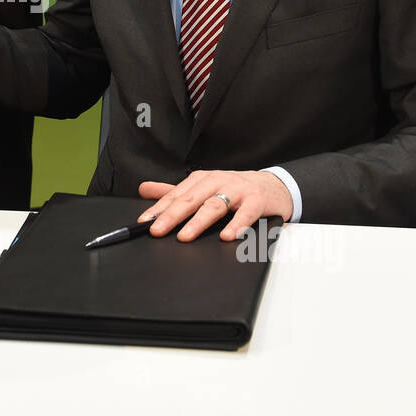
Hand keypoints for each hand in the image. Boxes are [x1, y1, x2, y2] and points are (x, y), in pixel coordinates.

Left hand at [138, 170, 293, 241]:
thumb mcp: (202, 187)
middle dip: (172, 215)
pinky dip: (237, 224)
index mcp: (202, 179)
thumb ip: (174, 191)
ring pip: (215, 205)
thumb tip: (143, 189)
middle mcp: (218, 180)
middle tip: (157, 230)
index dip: (159, 208)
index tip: (144, 222)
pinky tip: (227, 236)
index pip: (176, 194)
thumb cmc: (233, 189)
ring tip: (185, 236)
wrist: (272, 186)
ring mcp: (238, 190)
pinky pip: (246, 213)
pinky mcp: (257, 200)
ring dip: (198, 222)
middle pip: (192, 199)